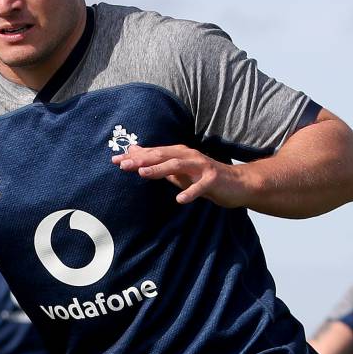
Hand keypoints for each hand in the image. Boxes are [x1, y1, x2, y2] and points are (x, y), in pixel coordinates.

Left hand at [113, 143, 245, 206]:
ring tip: (143, 174)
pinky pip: (200, 186)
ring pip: (177, 165)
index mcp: (179, 153)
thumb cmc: (204, 178)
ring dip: (159, 169)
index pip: (153, 153)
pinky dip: (190, 192)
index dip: (135, 156)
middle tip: (123, 165)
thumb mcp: (178, 170)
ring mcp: (201, 166)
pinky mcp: (213, 179)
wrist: (237, 184)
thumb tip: (135, 153)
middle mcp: (189, 156)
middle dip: (141, 160)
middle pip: (162, 156)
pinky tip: (180, 200)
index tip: (115, 161)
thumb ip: (158, 163)